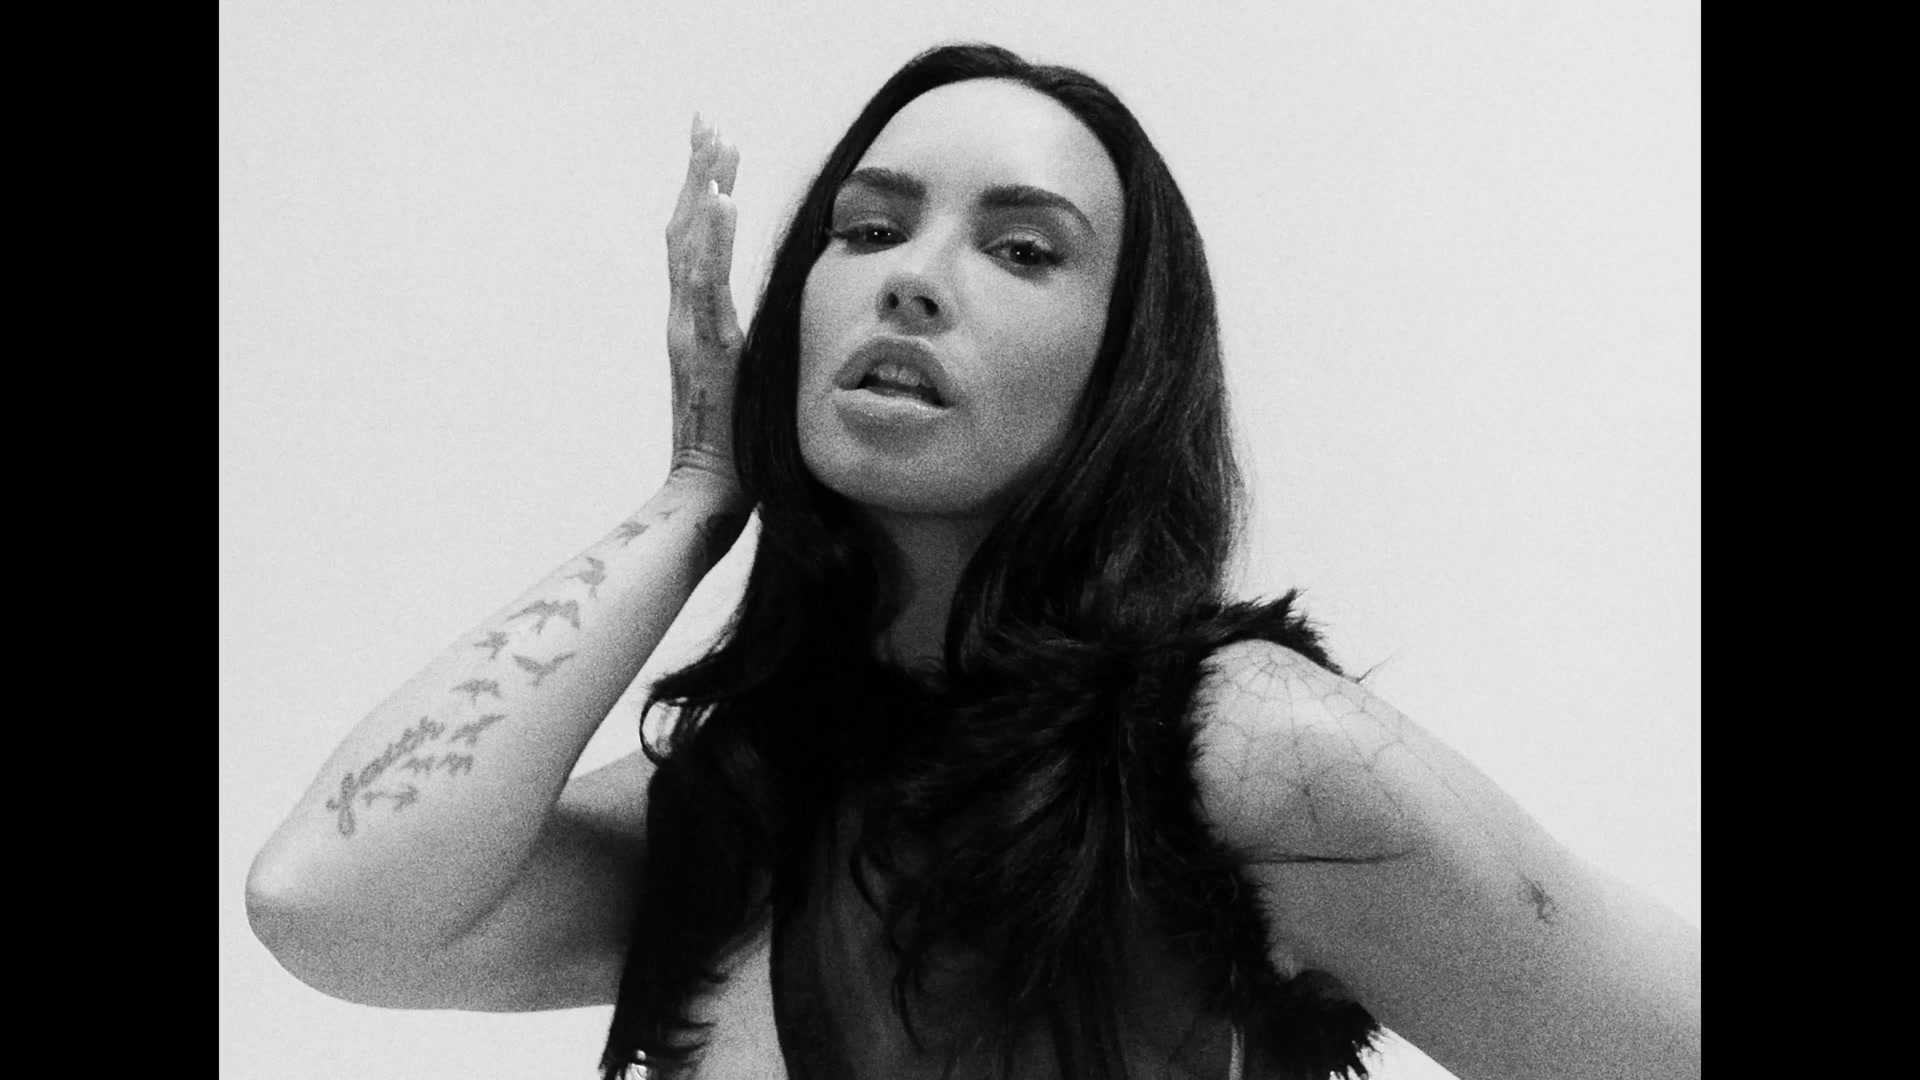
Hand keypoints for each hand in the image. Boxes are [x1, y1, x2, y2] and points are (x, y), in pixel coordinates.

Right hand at [664, 113, 743, 490]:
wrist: (709, 494)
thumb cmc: (737, 447)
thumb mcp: (748, 378)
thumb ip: (749, 345)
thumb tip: (767, 324)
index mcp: (695, 322)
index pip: (694, 242)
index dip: (703, 190)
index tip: (717, 148)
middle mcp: (683, 318)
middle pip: (683, 228)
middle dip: (697, 170)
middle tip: (708, 119)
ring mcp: (689, 331)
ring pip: (688, 245)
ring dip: (703, 187)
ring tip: (717, 142)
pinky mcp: (705, 348)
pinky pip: (704, 283)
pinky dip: (710, 237)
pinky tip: (721, 198)